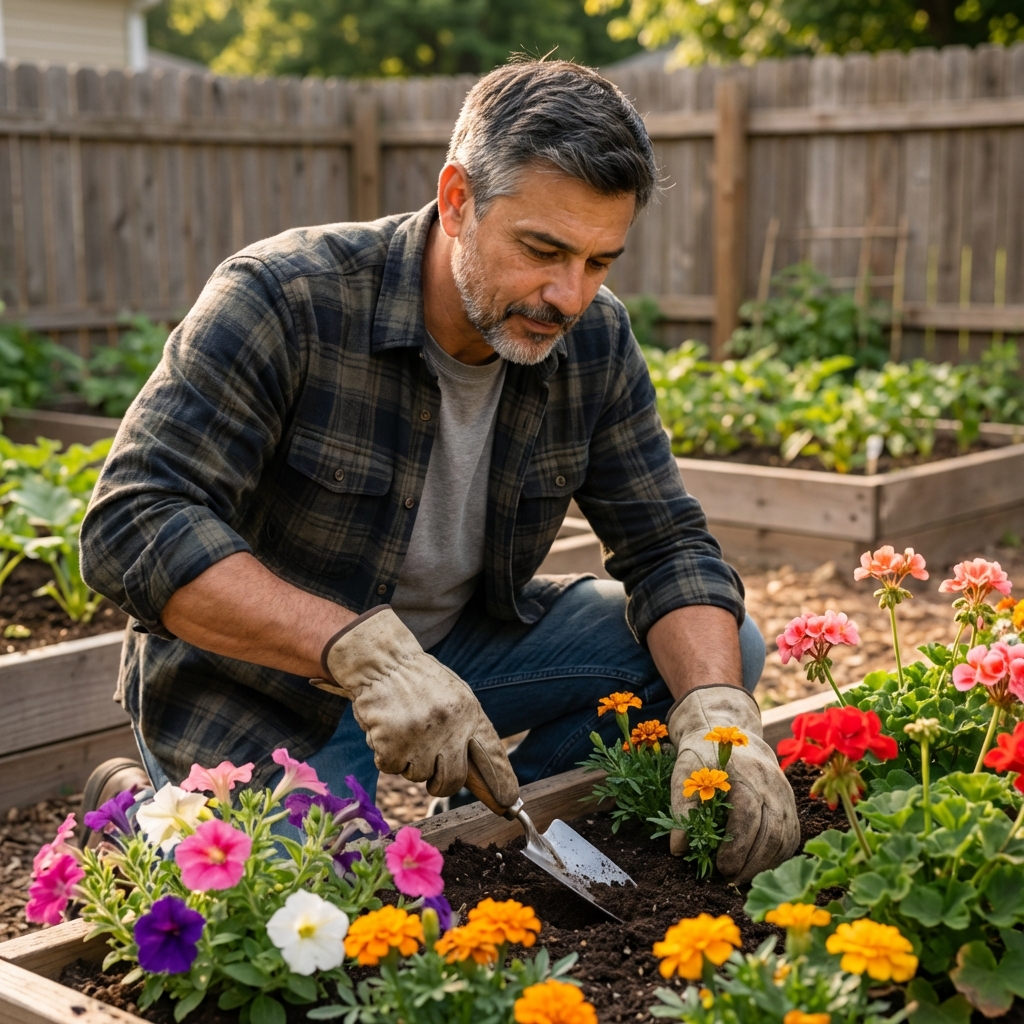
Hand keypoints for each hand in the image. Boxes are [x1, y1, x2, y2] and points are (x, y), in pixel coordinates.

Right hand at [309, 606, 518, 803]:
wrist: (381, 661)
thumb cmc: (418, 681)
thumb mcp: (453, 696)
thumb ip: (465, 728)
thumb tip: (476, 772)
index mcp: (469, 712)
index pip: (492, 755)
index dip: (501, 781)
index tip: (508, 801)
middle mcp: (450, 727)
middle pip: (453, 780)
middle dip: (442, 786)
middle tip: (434, 782)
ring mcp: (421, 737)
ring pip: (418, 776)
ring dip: (408, 762)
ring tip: (403, 732)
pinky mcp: (392, 745)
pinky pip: (391, 768)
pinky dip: (386, 756)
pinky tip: (386, 731)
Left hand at [667, 684, 798, 883]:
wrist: (728, 726)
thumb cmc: (702, 753)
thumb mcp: (684, 771)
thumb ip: (680, 807)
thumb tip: (678, 848)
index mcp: (744, 773)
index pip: (749, 817)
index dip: (738, 847)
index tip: (721, 867)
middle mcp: (771, 783)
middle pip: (772, 832)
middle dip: (752, 863)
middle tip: (728, 879)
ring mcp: (785, 793)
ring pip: (786, 838)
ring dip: (766, 864)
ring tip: (740, 877)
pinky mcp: (790, 802)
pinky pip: (791, 835)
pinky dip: (777, 856)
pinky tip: (757, 866)